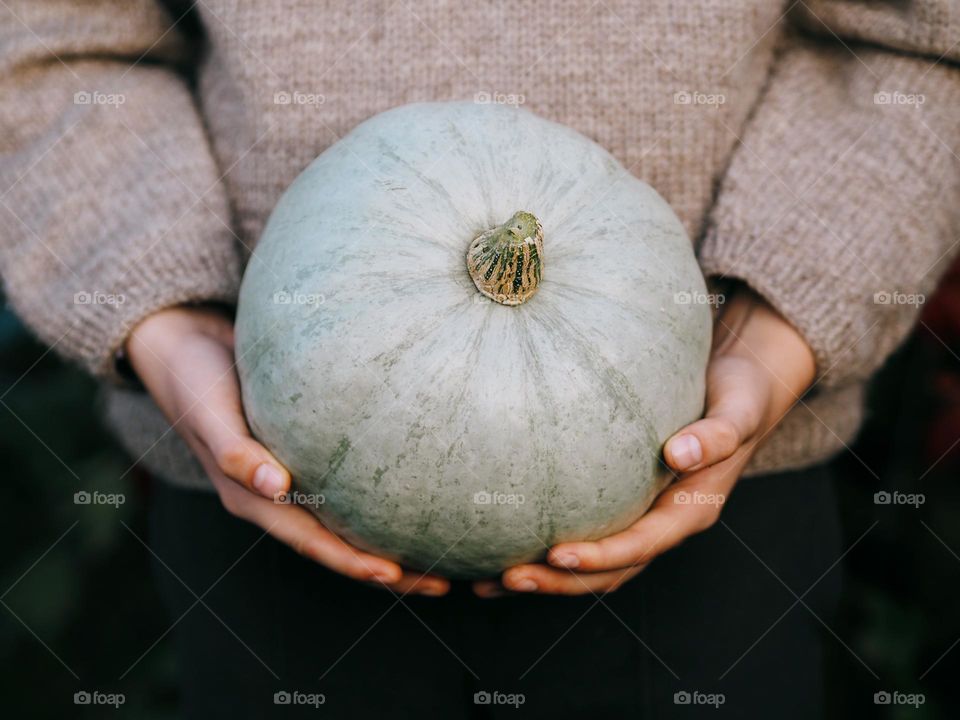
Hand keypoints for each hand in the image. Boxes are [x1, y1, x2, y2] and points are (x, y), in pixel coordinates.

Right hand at [126, 305, 448, 595]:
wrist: (185, 346)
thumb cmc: (194, 380)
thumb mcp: (209, 413)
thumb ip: (234, 451)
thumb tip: (275, 487)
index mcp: (251, 499)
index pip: (310, 542)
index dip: (350, 561)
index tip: (394, 575)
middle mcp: (275, 498)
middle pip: (337, 545)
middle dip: (386, 570)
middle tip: (440, 583)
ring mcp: (290, 479)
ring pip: (345, 523)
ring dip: (386, 544)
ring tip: (438, 557)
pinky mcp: (305, 454)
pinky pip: (344, 487)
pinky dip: (375, 501)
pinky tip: (412, 498)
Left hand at [474, 286, 815, 596]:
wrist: (741, 388)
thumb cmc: (739, 396)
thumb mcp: (737, 411)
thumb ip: (717, 435)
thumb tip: (677, 453)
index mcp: (690, 511)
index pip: (640, 545)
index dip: (601, 556)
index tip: (557, 556)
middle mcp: (662, 523)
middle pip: (608, 570)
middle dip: (558, 581)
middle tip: (507, 578)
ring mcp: (641, 517)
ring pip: (591, 563)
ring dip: (544, 577)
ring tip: (486, 582)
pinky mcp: (622, 502)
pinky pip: (583, 530)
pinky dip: (545, 546)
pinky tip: (501, 541)